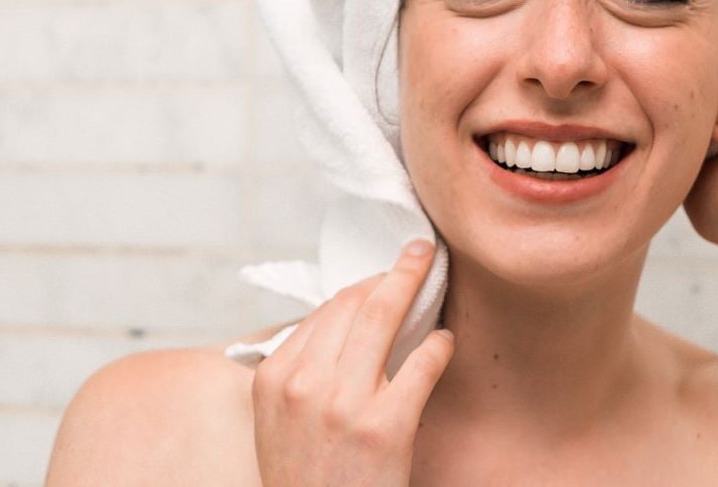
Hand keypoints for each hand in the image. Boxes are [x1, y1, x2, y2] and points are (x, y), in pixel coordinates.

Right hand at [250, 239, 455, 486]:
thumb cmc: (305, 481)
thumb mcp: (277, 425)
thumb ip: (297, 374)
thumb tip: (338, 328)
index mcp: (273, 379)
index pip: (323, 312)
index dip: (359, 288)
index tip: (380, 278)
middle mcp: (303, 384)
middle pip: (354, 304)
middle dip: (391, 272)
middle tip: (418, 254)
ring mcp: (343, 404)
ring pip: (385, 319)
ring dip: (416, 286)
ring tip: (434, 271)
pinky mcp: (385, 427)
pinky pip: (420, 365)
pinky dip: (437, 346)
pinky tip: (444, 342)